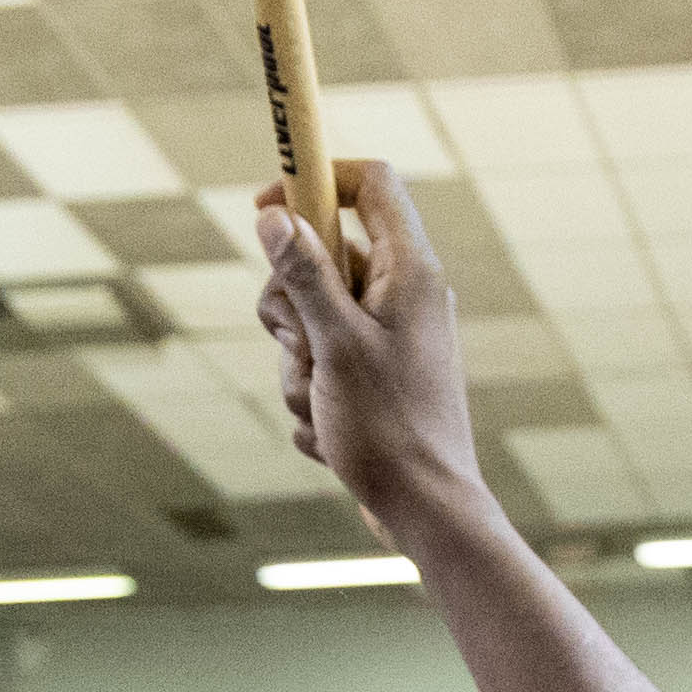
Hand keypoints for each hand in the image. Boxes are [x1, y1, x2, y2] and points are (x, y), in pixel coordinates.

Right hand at [252, 162, 483, 514]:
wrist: (425, 512)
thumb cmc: (390, 430)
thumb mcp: (335, 344)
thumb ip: (305, 275)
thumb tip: (277, 216)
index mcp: (410, 271)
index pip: (369, 183)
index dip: (315, 179)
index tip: (266, 207)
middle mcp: (404, 295)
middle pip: (320, 258)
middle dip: (292, 309)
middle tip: (307, 348)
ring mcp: (388, 337)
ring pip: (309, 320)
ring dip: (298, 366)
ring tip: (324, 403)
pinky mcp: (373, 376)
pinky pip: (318, 365)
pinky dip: (312, 397)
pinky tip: (333, 434)